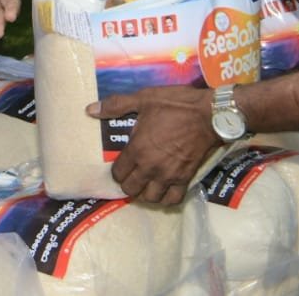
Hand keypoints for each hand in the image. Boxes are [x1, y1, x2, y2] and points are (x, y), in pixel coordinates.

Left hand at [87, 85, 221, 205]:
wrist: (209, 114)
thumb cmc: (175, 104)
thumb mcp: (144, 98)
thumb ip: (116, 105)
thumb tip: (90, 110)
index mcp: (137, 149)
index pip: (118, 173)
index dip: (117, 170)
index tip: (121, 164)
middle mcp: (150, 167)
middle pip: (131, 189)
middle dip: (128, 184)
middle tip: (132, 175)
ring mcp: (168, 175)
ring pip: (150, 198)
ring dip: (145, 193)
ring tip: (146, 184)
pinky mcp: (185, 179)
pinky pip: (172, 200)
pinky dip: (166, 199)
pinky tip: (164, 190)